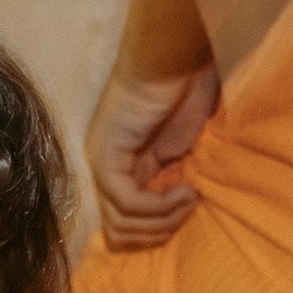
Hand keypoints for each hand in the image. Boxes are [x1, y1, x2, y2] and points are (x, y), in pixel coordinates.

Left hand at [84, 63, 218, 250]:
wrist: (175, 60)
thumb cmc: (185, 90)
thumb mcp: (183, 146)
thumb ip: (174, 178)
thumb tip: (183, 208)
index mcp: (124, 169)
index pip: (125, 225)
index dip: (158, 229)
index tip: (191, 209)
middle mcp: (107, 171)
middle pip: (119, 232)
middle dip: (159, 231)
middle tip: (190, 209)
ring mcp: (102, 164)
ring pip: (120, 224)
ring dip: (163, 220)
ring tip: (190, 198)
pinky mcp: (105, 158)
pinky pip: (126, 202)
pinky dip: (158, 206)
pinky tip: (185, 191)